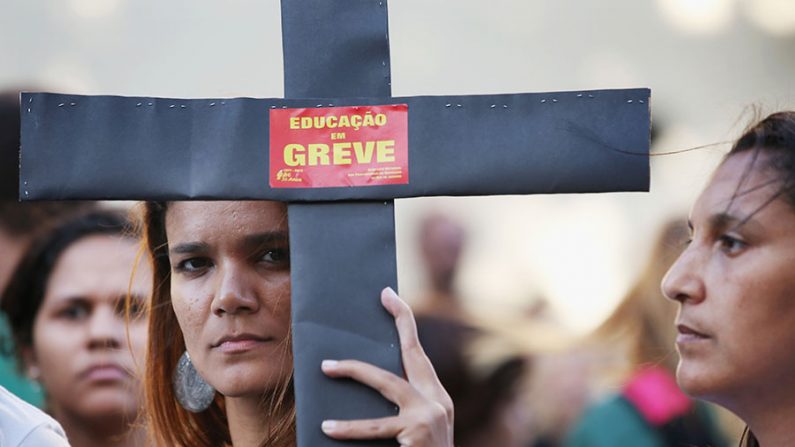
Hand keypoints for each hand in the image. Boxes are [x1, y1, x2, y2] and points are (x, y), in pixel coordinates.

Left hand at [320, 287, 453, 446]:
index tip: (390, 296)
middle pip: (413, 352)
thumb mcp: (415, 429)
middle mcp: (438, 400)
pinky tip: (327, 428)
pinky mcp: (416, 432)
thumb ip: (400, 407)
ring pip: (386, 382)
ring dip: (354, 371)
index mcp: (437, 397)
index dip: (406, 322)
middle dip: (399, 321)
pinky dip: (349, 428)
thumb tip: (363, 380)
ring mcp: (430, 415)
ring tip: (327, 367)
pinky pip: (376, 427)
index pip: (420, 353)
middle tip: (382, 296)